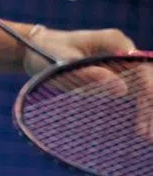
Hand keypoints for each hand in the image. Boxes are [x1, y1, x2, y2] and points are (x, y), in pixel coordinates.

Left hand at [25, 27, 152, 143]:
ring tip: (146, 135)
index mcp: (114, 41)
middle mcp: (122, 50)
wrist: (33, 49)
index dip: (149, 88)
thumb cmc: (45, 51)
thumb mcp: (63, 63)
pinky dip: (138, 109)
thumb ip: (90, 74)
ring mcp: (120, 63)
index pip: (141, 66)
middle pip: (146, 78)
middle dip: (149, 104)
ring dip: (147, 111)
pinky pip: (133, 93)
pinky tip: (140, 129)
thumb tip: (122, 89)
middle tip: (148, 134)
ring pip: (143, 88)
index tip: (148, 106)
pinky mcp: (115, 75)